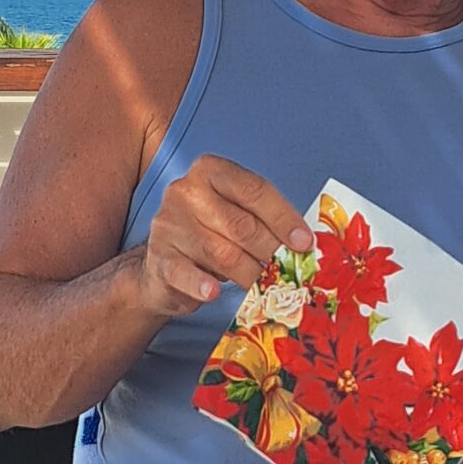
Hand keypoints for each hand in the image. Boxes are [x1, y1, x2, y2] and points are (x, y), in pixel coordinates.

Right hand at [134, 154, 312, 319]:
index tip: (304, 242)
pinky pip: (185, 273)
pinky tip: (214, 293)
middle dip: (271, 250)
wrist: (166, 263)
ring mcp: (169, 223)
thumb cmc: (210, 234)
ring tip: (266, 285)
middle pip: (240, 223)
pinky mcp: (158, 256)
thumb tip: (303, 242)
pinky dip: (202, 285)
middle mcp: (186, 191)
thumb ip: (264, 220)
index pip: (254, 190)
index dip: (284, 218)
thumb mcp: (236, 215)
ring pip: (220, 252)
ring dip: (249, 273)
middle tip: (290, 270)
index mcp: (210, 170)